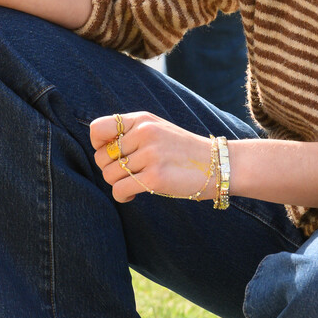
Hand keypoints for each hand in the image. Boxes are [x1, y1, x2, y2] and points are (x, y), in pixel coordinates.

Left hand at [87, 111, 215, 203]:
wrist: (220, 164)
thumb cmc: (183, 151)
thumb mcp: (158, 130)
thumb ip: (130, 134)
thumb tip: (98, 149)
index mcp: (142, 120)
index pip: (98, 129)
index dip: (98, 145)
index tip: (111, 155)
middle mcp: (144, 133)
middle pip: (101, 157)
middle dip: (110, 169)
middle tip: (128, 174)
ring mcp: (150, 155)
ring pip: (109, 175)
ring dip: (118, 184)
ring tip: (135, 183)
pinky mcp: (155, 177)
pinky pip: (119, 190)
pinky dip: (123, 196)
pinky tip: (133, 195)